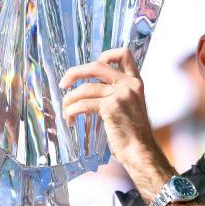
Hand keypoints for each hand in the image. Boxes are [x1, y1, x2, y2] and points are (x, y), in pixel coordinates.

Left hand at [60, 47, 157, 167]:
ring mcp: (121, 94)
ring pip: (84, 89)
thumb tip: (93, 88)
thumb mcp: (131, 106)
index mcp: (136, 82)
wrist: (140, 151)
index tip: (90, 70)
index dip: (105, 55)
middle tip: (64, 84)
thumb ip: (118, 93)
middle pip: (95, 66)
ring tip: (66, 112)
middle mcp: (129, 84)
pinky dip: (71, 111)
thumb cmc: (133, 134)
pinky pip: (82, 104)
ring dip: (69, 100)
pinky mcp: (111, 107)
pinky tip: (70, 120)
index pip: (123, 53)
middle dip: (74, 72)